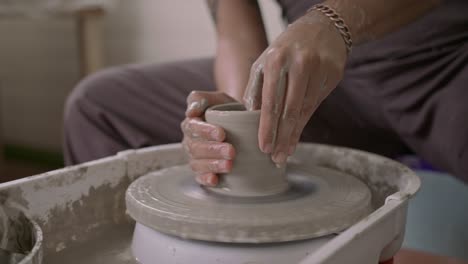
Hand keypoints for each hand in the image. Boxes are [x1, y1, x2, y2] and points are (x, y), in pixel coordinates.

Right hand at [181, 91, 236, 185]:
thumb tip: (191, 110)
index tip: (222, 133)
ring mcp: (194, 157)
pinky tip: (215, 180)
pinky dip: (206, 179)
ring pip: (197, 163)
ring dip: (213, 165)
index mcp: (191, 123)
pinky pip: (199, 177)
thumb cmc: (227, 110)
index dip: (206, 131)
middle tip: (231, 151)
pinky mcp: (201, 171)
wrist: (238, 124)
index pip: (193, 127)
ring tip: (229, 165)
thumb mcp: (217, 98)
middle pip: (196, 147)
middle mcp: (189, 141)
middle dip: (213, 150)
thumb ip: (202, 99)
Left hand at [243, 11, 347, 165]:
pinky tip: (297, 136)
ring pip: (304, 111)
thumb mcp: (265, 61)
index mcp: (275, 60)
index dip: (267, 127)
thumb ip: (255, 88)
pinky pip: (315, 105)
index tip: (263, 147)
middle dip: (281, 137)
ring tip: (285, 153)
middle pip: (289, 110)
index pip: (271, 101)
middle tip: (275, 158)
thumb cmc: (286, 49)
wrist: (322, 28)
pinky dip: (305, 123)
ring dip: (294, 135)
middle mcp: (298, 64)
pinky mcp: (332, 74)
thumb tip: (249, 117)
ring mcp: (318, 69)